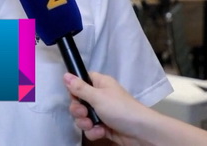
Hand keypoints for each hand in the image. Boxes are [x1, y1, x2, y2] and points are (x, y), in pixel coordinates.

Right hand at [63, 72, 206, 145]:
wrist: (140, 131)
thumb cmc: (120, 109)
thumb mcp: (97, 97)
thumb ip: (79, 88)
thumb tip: (65, 74)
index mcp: (100, 84)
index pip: (81, 82)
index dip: (74, 89)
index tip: (74, 96)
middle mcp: (100, 96)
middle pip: (79, 101)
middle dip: (78, 110)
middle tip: (84, 113)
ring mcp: (102, 112)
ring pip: (83, 117)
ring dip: (85, 123)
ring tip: (93, 125)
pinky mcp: (104, 126)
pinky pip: (91, 128)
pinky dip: (94, 131)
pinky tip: (101, 132)